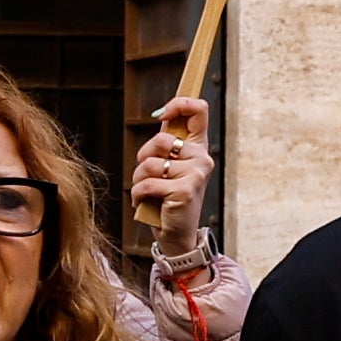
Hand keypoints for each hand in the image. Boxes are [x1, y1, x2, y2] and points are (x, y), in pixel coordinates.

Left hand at [127, 96, 215, 261]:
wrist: (176, 235)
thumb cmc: (168, 199)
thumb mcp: (169, 167)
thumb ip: (167, 143)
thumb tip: (161, 114)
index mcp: (199, 148)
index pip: (199, 110)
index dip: (179, 104)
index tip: (161, 115)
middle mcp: (202, 158)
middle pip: (161, 139)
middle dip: (144, 157)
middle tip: (149, 175)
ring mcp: (196, 174)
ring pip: (149, 163)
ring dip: (139, 180)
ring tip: (148, 193)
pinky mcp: (185, 190)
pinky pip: (147, 183)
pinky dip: (138, 195)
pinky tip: (146, 203)